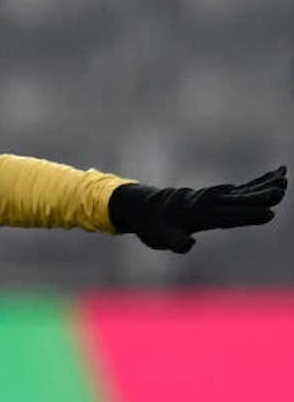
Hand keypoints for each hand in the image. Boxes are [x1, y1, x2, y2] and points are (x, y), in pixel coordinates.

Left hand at [108, 166, 286, 252]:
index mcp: (198, 214)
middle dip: (261, 195)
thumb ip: (173, 241)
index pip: (227, 215)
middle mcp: (208, 202)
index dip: (247, 215)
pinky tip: (274, 177)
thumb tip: (187, 244)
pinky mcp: (215, 196)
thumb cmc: (152, 227)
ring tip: (284, 177)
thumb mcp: (158, 238)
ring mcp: (212, 197)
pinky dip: (256, 184)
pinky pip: (240, 189)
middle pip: (239, 199)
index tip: (268, 214)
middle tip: (283, 187)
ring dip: (263, 184)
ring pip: (243, 191)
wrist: (142, 207)